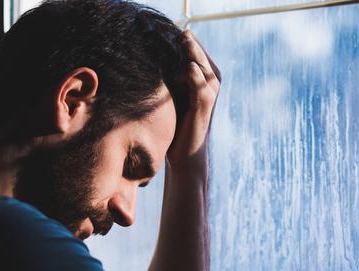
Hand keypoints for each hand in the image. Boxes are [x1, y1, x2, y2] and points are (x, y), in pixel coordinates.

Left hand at [167, 30, 220, 168]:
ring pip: (202, 64)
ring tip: (181, 37)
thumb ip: (167, 78)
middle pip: (199, 53)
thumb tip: (148, 60)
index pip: (194, 51)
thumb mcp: (170, 97)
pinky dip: (193, 73)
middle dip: (186, 41)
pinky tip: (185, 65)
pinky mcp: (205, 104)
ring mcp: (209, 92)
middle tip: (172, 28)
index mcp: (202, 77)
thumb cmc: (175, 126)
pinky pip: (201, 83)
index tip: (164, 29)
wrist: (183, 154)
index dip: (182, 40)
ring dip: (192, 51)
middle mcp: (210, 82)